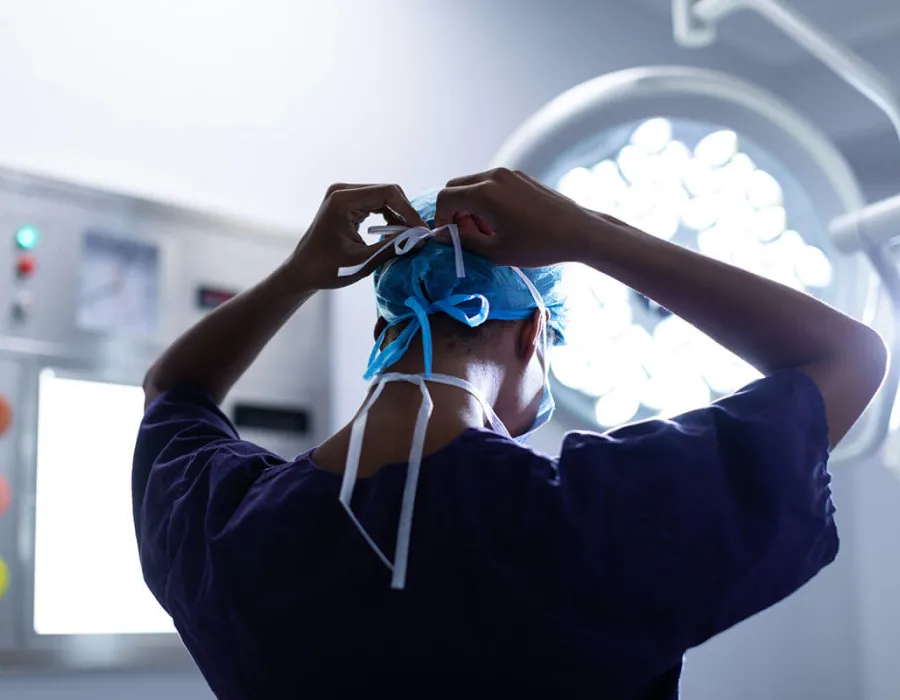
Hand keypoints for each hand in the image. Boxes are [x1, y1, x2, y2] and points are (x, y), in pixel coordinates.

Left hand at [288, 183, 426, 289]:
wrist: (302, 272)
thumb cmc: (326, 269)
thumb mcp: (363, 261)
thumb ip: (392, 247)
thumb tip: (420, 239)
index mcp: (343, 201)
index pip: (387, 193)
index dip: (408, 210)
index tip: (422, 230)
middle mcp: (343, 191)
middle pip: (387, 191)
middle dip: (405, 212)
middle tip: (419, 234)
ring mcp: (343, 195)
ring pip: (383, 196)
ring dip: (398, 214)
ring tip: (409, 235)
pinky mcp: (345, 202)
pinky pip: (375, 203)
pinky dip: (388, 215)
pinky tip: (395, 232)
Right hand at [434, 168, 600, 267]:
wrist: (579, 232)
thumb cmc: (539, 245)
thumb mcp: (496, 251)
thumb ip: (464, 241)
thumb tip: (443, 236)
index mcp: (484, 193)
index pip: (445, 198)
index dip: (439, 219)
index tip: (447, 237)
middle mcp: (494, 176)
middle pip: (456, 187)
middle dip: (454, 211)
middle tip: (466, 235)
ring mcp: (509, 174)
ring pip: (474, 185)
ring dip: (470, 206)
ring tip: (486, 232)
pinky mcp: (521, 176)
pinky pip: (492, 184)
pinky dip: (486, 200)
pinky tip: (501, 222)